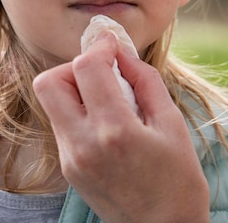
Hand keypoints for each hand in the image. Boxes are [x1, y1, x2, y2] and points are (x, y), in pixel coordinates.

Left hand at [33, 33, 209, 222]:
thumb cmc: (178, 180)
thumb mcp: (172, 124)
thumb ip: (145, 81)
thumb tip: (123, 53)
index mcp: (114, 131)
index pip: (85, 68)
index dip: (99, 47)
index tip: (113, 45)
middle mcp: (83, 144)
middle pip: (49, 82)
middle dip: (74, 67)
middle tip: (104, 73)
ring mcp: (71, 159)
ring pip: (52, 103)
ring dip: (76, 89)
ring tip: (109, 99)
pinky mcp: (69, 168)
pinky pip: (62, 124)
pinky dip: (80, 111)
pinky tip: (108, 121)